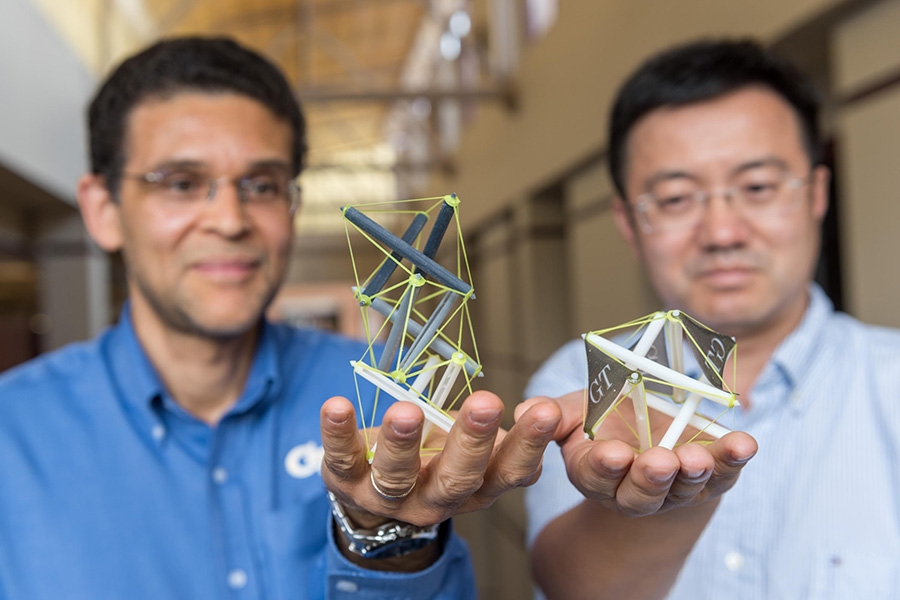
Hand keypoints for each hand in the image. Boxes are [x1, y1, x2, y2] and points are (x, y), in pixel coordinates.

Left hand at [320, 390, 561, 528]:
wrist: (375, 494)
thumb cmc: (436, 457)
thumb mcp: (478, 450)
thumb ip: (509, 435)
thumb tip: (548, 412)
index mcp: (476, 488)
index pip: (509, 471)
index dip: (528, 444)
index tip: (546, 410)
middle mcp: (436, 499)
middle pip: (456, 478)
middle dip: (471, 440)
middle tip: (486, 403)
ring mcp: (388, 496)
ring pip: (397, 476)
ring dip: (403, 443)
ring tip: (407, 411)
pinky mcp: (346, 481)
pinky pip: (341, 458)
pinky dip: (337, 433)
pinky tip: (336, 406)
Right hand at [518, 390, 756, 516]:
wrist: (651, 435)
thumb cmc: (609, 419)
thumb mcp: (579, 409)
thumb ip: (556, 413)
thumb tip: (527, 411)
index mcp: (595, 473)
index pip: (595, 475)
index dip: (604, 466)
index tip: (612, 452)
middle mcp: (634, 490)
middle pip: (640, 494)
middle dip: (650, 478)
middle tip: (658, 462)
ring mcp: (675, 488)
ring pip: (682, 489)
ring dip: (692, 475)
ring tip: (696, 459)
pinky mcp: (712, 478)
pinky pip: (725, 473)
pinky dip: (734, 459)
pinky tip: (744, 444)